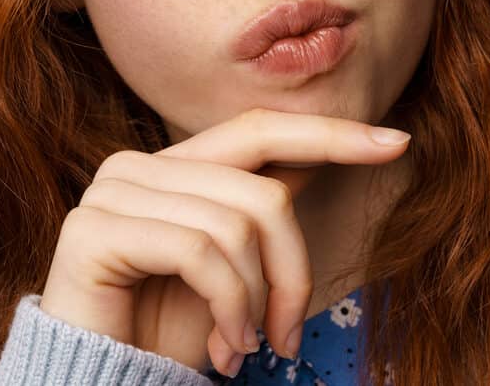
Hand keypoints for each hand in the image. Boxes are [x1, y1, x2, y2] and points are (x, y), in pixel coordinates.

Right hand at [38, 108, 411, 376]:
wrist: (107, 382)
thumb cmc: (173, 329)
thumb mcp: (235, 267)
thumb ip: (259, 208)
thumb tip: (317, 160)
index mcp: (176, 166)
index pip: (262, 130)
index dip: (331, 134)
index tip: (397, 143)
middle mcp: (139, 165)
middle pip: (262, 192)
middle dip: (293, 268)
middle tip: (291, 334)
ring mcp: (112, 191)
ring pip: (238, 225)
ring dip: (258, 302)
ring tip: (247, 348)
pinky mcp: (93, 229)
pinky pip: (200, 252)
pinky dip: (230, 307)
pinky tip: (225, 349)